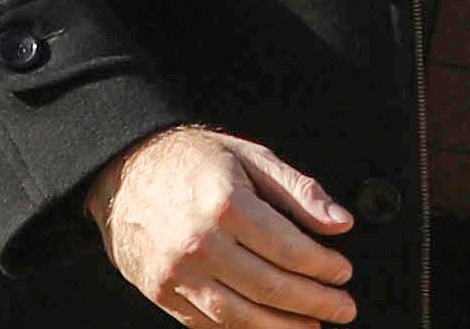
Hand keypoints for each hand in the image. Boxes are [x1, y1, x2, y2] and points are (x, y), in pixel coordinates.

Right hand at [85, 125, 355, 327]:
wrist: (125, 172)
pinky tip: (268, 328)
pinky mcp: (162, 293)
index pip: (288, 249)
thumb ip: (299, 191)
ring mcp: (178, 274)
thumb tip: (340, 222)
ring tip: (313, 328)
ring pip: (240, 317)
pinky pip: (208, 325)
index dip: (323, 266)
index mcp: (226, 204)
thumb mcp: (251, 157)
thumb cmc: (193, 160)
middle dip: (315, 303)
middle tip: (343, 308)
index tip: (344, 272)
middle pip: (269, 287)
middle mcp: (200, 243)